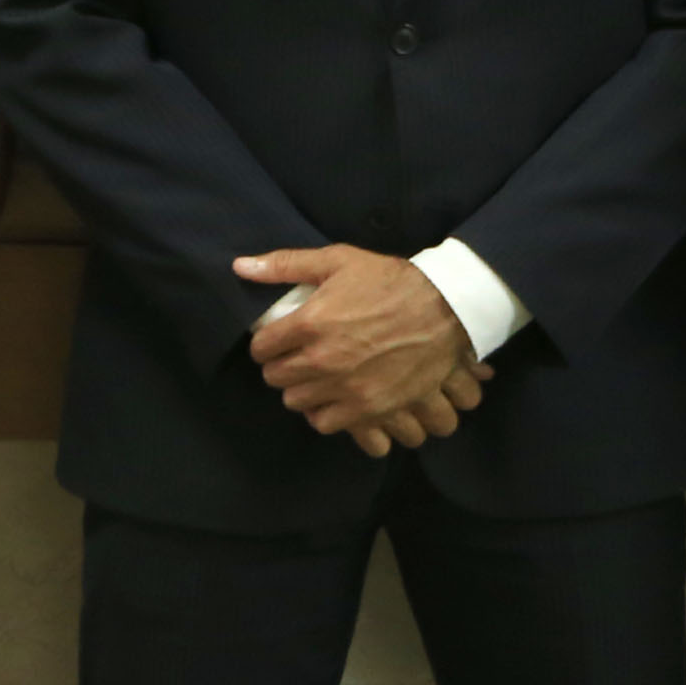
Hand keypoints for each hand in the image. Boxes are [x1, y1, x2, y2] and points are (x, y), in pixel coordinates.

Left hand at [236, 246, 491, 456]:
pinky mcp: (369, 409)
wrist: (445, 309)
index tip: (278, 340)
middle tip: (297, 358)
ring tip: (316, 378)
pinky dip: (326, 413)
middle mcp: (322, 360)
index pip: (261, 348)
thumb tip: (240, 265)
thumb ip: (286, 264)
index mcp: (309, 323)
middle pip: (276, 379)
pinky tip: (335, 397)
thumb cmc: (390, 282)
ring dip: (302, 390)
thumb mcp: (338, 261)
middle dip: (282, 367)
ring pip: (297, 403)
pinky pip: (326, 423)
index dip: (266, 343)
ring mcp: (345, 388)